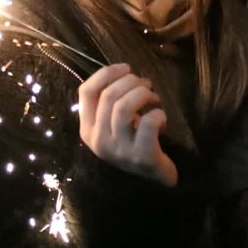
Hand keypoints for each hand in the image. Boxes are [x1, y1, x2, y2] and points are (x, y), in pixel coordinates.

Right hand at [78, 64, 178, 185]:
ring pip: (123, 107)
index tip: (126, 68)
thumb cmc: (133, 144)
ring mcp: (119, 150)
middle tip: (146, 84)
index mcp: (87, 130)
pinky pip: (148, 123)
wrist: (152, 179)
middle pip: (108, 96)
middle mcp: (99, 141)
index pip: (85, 92)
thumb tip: (121, 71)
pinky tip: (162, 117)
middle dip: (131, 82)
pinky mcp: (141, 156)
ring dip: (143, 94)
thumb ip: (109, 102)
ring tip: (153, 97)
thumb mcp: (114, 125)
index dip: (106, 73)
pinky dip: (158, 113)